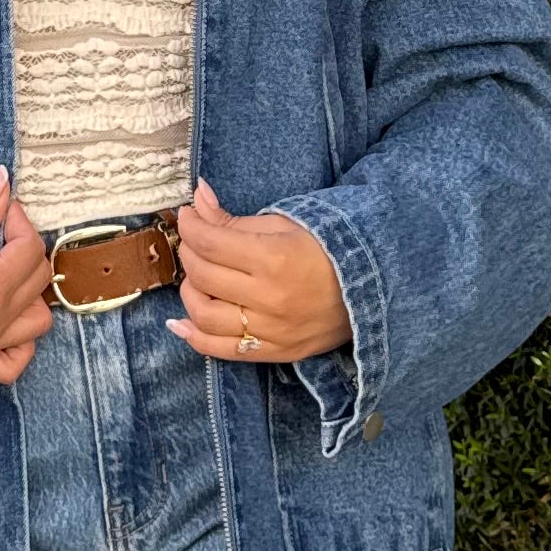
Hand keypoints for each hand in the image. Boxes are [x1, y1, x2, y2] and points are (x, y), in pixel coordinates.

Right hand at [0, 166, 52, 384]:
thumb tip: (3, 180)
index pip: (29, 249)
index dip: (18, 221)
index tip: (2, 210)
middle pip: (39, 281)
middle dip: (26, 251)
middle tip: (1, 235)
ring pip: (37, 322)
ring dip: (30, 297)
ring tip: (8, 276)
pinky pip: (13, 363)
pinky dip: (20, 343)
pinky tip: (8, 322)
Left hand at [166, 177, 352, 365]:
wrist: (371, 287)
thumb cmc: (327, 248)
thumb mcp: (283, 225)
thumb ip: (233, 220)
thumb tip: (198, 199)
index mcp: (274, 258)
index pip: (209, 242)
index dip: (190, 225)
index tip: (188, 217)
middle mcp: (270, 298)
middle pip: (203, 276)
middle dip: (189, 253)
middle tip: (194, 242)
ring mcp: (272, 330)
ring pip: (204, 316)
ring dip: (189, 292)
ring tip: (197, 278)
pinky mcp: (275, 351)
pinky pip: (221, 351)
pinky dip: (193, 337)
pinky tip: (179, 322)